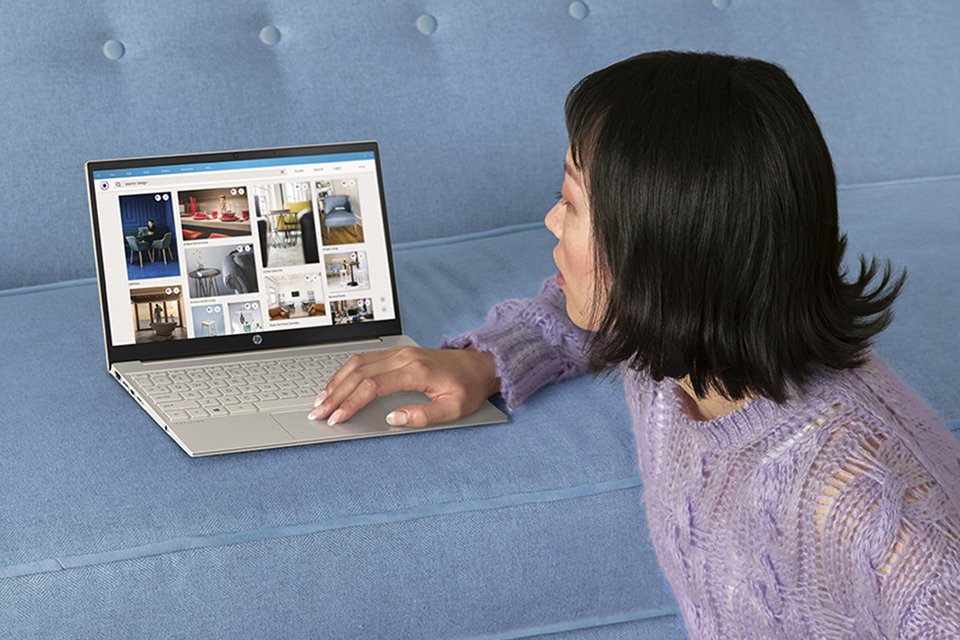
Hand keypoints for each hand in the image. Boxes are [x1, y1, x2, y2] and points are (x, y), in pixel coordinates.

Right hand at [307, 345, 499, 427]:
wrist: (479, 365)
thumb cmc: (467, 387)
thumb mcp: (453, 409)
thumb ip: (422, 416)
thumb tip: (393, 418)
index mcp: (415, 370)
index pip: (373, 385)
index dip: (351, 402)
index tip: (337, 418)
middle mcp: (403, 357)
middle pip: (358, 373)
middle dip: (335, 394)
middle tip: (318, 413)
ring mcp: (398, 352)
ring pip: (358, 362)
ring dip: (336, 381)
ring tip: (321, 400)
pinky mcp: (396, 352)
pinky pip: (365, 358)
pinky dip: (346, 372)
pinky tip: (337, 384)